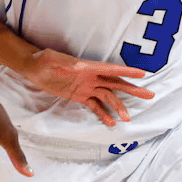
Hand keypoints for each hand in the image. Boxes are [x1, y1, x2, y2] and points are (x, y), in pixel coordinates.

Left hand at [19, 49, 155, 127]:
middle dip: (133, 89)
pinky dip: (103, 113)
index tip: (142, 74)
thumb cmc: (42, 60)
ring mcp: (86, 87)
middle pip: (116, 84)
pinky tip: (111, 122)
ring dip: (118, 106)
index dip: (126, 72)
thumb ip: (65, 64)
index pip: (110, 70)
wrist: (32, 67)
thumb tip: (79, 65)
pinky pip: (94, 105)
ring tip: (127, 118)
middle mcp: (90, 77)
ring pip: (108, 97)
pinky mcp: (79, 95)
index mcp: (87, 67)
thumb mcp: (52, 59)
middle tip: (149, 95)